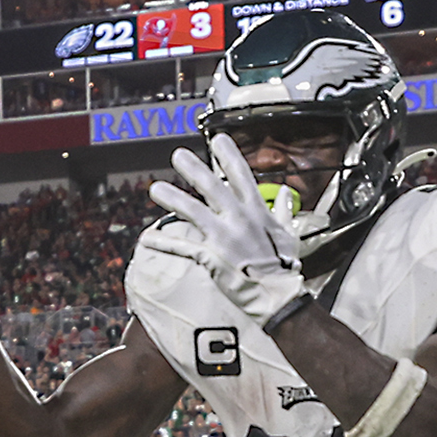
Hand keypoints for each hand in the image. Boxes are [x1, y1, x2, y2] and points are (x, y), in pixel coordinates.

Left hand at [145, 135, 306, 325]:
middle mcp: (239, 218)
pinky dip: (164, 242)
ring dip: (172, 198)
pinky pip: (183, 247)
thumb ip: (285, 213)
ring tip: (154, 189)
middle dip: (193, 168)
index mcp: (257, 211)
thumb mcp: (289, 236)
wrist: (277, 297)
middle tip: (177, 156)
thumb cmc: (284, 269)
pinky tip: (147, 238)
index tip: (218, 139)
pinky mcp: (211, 257)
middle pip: (212, 186)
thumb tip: (286, 196)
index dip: (229, 155)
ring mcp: (224, 237)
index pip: (242, 175)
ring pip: (193, 211)